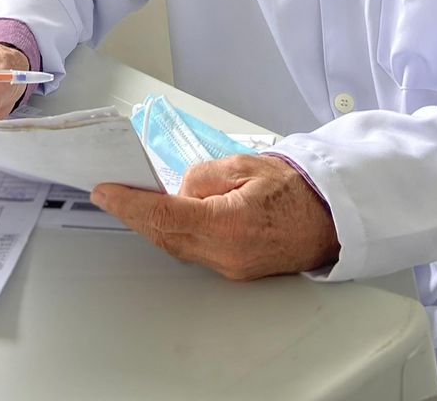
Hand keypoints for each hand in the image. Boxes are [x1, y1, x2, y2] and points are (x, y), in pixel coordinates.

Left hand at [90, 155, 340, 280]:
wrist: (330, 221)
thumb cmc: (296, 190)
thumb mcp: (247, 165)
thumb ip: (205, 175)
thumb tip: (180, 189)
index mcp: (229, 223)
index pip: (165, 214)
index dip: (129, 203)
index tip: (105, 192)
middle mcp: (226, 253)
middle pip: (163, 235)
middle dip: (133, 214)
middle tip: (110, 194)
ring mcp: (229, 267)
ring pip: (175, 246)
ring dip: (151, 225)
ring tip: (132, 202)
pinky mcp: (233, 271)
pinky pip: (192, 251)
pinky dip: (172, 233)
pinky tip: (163, 218)